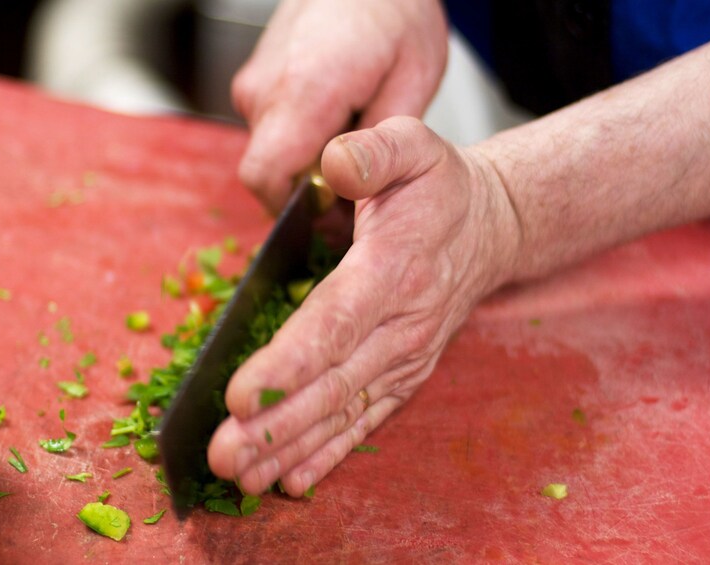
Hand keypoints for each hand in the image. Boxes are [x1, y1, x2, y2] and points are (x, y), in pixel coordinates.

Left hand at [207, 117, 521, 495]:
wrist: (488, 230)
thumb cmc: (438, 188)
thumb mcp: (413, 145)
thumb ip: (375, 152)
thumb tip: (335, 164)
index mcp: (394, 269)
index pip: (336, 323)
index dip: (289, 363)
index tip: (240, 395)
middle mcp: (401, 325)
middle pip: (332, 383)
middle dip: (275, 425)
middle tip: (221, 454)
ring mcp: (404, 358)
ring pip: (342, 411)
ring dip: (289, 448)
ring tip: (239, 477)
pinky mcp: (402, 376)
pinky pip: (364, 421)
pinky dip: (326, 453)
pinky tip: (289, 481)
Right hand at [232, 0, 447, 212]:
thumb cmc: (393, 11)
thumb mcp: (413, 78)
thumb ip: (381, 144)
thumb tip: (355, 192)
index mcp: (304, 92)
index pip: (265, 177)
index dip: (293, 210)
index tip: (332, 216)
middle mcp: (266, 88)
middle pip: (267, 170)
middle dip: (305, 188)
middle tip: (354, 187)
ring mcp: (255, 81)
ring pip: (269, 150)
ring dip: (303, 160)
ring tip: (348, 138)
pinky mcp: (256, 78)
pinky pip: (270, 127)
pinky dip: (297, 137)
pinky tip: (333, 117)